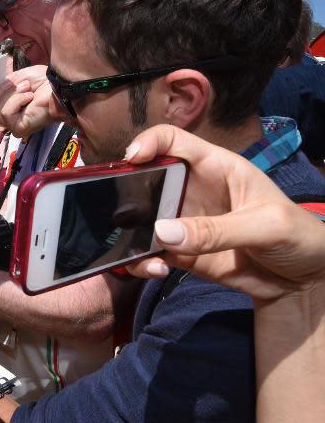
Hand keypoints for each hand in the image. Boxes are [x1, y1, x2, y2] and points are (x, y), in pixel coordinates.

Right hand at [0, 65, 53, 137]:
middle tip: (17, 83)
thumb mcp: (17, 79)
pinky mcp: (19, 128)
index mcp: (7, 108)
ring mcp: (14, 126)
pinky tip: (29, 97)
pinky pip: (5, 113)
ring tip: (27, 89)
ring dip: (11, 94)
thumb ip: (2, 83)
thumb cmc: (44, 83)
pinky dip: (17, 100)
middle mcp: (9, 120)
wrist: (59, 87)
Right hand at [125, 125, 324, 300]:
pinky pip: (150, 254)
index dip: (150, 142)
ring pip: (142, 220)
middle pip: (146, 178)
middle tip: (118, 212)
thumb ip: (217, 230)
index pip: (174, 141)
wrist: (305, 282)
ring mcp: (184, 223)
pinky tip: (156, 269)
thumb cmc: (298, 236)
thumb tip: (161, 233)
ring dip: (129, 233)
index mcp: (216, 167)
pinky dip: (143, 262)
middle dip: (125, 191)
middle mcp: (192, 190)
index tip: (133, 159)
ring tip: (135, 251)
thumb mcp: (266, 226)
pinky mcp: (181, 253)